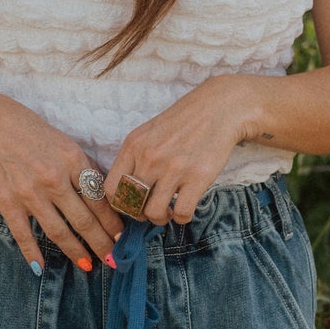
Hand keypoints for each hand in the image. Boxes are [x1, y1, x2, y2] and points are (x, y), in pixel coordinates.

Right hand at [0, 87, 123, 270]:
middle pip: (84, 220)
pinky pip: (24, 234)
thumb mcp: (64, 142)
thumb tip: (104, 195)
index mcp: (73, 160)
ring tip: (88, 266)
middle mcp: (54, 179)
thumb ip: (83, 168)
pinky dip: (33, 253)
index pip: (100, 199)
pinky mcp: (8, 202)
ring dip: (76, 252)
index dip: (113, 222)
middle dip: (102, 244)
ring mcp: (30, 193)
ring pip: (59, 231)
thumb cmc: (29, 131)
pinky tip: (42, 267)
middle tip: (114, 260)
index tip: (121, 237)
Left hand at [102, 76, 263, 224]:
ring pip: (154, 213)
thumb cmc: (182, 123)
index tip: (131, 205)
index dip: (120, 205)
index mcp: (133, 146)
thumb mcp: (148, 133)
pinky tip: (184, 208)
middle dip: (139, 215)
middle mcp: (149, 158)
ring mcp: (173, 168)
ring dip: (160, 219)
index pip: (111, 189)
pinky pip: (181, 213)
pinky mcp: (197, 177)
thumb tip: (128, 192)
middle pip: (131, 204)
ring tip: (168, 211)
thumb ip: (135, 158)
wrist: (218, 109)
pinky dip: (181, 218)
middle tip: (150, 211)